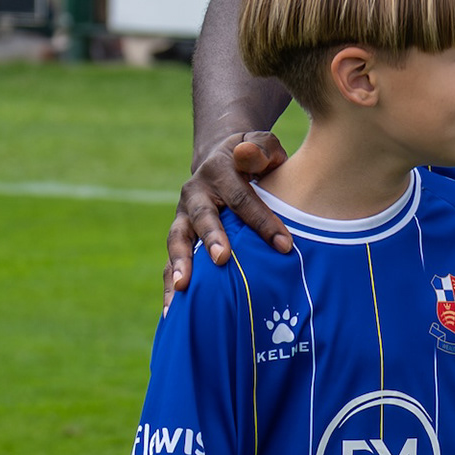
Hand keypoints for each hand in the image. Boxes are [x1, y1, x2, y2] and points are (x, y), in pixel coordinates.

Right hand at [169, 129, 292, 291]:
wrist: (219, 160)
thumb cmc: (252, 158)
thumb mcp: (261, 143)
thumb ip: (261, 148)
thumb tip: (249, 156)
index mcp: (219, 171)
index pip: (241, 197)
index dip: (262, 221)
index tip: (285, 245)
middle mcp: (195, 194)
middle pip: (202, 217)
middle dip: (211, 238)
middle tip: (222, 259)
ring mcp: (183, 217)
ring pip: (177, 241)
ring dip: (180, 264)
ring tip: (184, 288)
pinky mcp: (180, 238)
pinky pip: (171, 262)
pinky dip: (170, 285)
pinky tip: (171, 312)